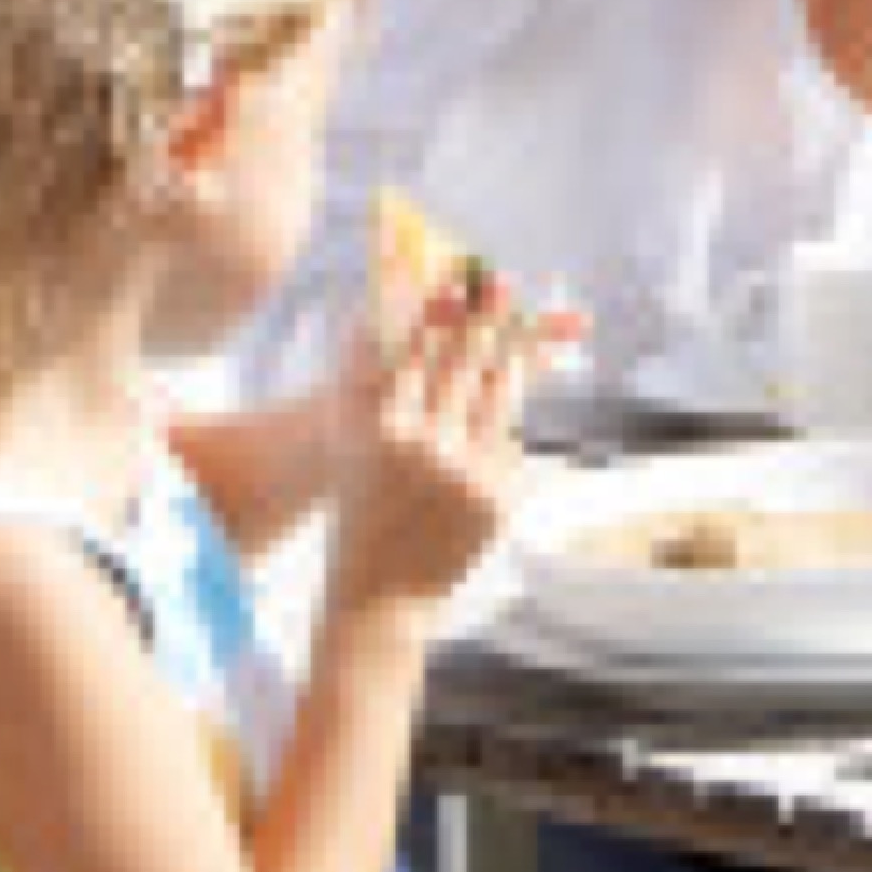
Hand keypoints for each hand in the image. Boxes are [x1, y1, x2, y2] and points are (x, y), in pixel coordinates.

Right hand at [322, 282, 533, 625]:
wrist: (380, 597)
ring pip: (499, 396)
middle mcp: (428, 448)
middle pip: (466, 364)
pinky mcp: (501, 497)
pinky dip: (501, 425)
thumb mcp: (355, 441)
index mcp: (384, 429)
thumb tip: (393, 303)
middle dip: (486, 318)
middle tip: (502, 279)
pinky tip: (499, 412)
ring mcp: (469, 473)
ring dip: (510, 357)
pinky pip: (510, 440)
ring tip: (516, 329)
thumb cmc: (360, 503)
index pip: (417, 353)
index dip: (440, 310)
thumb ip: (375, 378)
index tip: (457, 275)